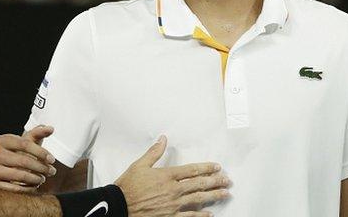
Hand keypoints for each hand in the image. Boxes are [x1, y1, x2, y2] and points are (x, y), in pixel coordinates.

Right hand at [0, 125, 56, 192]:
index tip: (52, 160)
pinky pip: (12, 188)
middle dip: (41, 167)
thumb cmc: (18, 152)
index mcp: (2, 140)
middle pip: (23, 160)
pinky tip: (34, 186)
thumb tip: (50, 128)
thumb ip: (38, 133)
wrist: (2, 167)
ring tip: (43, 179)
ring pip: (18, 175)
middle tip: (52, 171)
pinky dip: (26, 188)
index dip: (41, 152)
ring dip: (34, 178)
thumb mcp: (27, 141)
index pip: (25, 144)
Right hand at [115, 136, 229, 216]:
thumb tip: (163, 139)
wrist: (120, 206)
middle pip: (199, 184)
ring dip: (213, 196)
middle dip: (215, 181)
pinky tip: (209, 214)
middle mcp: (173, 190)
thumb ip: (154, 152)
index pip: (192, 170)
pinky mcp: (170, 216)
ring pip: (198, 199)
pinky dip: (200, 215)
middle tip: (227, 180)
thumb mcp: (139, 165)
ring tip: (225, 194)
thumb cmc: (128, 186)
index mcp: (166, 176)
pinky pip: (189, 216)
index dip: (206, 168)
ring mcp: (173, 205)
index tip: (217, 167)